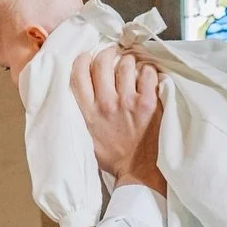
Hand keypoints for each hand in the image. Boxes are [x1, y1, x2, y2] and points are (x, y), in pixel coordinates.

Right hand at [70, 46, 163, 193]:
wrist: (139, 172)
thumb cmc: (115, 156)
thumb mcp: (89, 136)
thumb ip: (84, 113)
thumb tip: (83, 89)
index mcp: (88, 113)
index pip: (78, 73)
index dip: (83, 59)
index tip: (89, 57)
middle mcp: (106, 104)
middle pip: (102, 61)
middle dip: (108, 53)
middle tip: (114, 55)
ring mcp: (128, 102)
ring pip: (125, 63)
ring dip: (129, 63)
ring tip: (132, 70)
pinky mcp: (148, 102)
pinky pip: (147, 72)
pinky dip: (148, 72)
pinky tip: (147, 80)